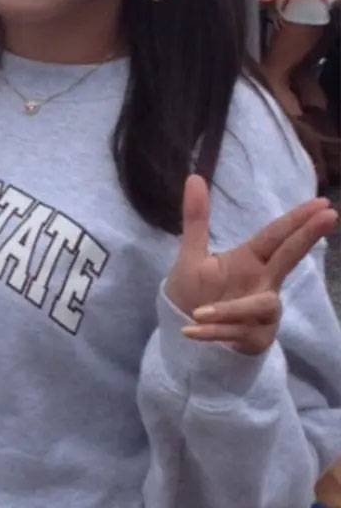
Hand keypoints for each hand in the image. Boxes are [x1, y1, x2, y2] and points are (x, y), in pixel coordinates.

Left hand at [166, 175, 336, 354]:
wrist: (188, 325)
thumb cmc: (198, 289)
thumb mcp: (192, 253)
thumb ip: (196, 219)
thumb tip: (194, 176)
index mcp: (250, 261)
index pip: (277, 237)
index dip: (299, 220)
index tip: (324, 204)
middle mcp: (262, 284)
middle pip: (288, 259)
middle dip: (306, 238)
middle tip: (331, 217)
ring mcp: (262, 313)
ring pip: (260, 305)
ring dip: (230, 309)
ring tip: (198, 312)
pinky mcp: (252, 337)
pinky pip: (234, 333)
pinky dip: (211, 333)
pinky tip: (188, 331)